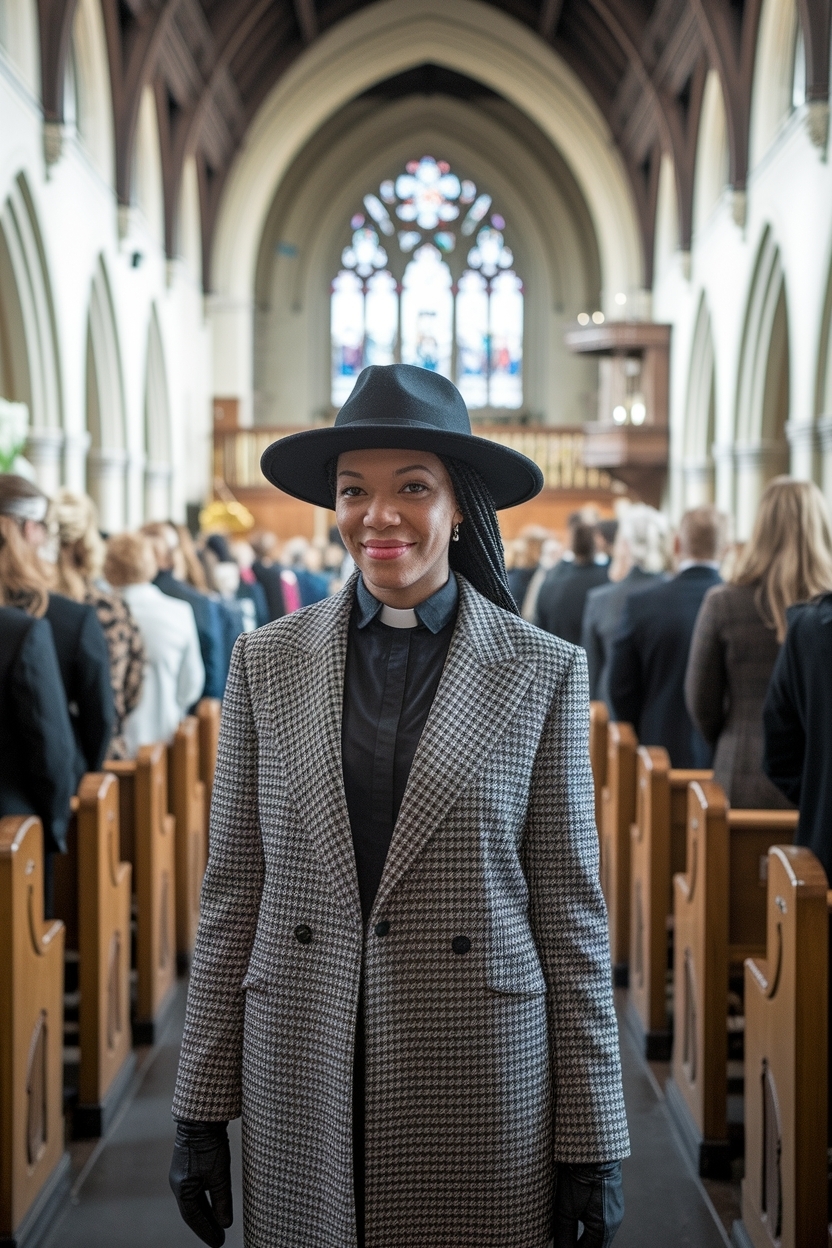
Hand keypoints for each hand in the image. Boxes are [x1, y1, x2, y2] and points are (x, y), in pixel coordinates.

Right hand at [169, 1119, 232, 1246]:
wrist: (201, 1119)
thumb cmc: (209, 1146)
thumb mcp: (219, 1176)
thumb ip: (222, 1201)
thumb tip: (225, 1224)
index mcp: (182, 1189)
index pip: (193, 1218)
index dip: (206, 1231)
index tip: (218, 1243)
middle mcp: (178, 1184)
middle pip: (192, 1211)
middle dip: (206, 1226)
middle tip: (218, 1239)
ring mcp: (182, 1175)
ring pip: (194, 1201)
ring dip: (205, 1213)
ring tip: (217, 1226)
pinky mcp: (187, 1166)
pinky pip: (195, 1190)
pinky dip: (204, 1200)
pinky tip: (213, 1204)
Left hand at [552, 1160, 623, 1246]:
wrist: (591, 1147)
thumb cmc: (578, 1176)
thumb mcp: (566, 1209)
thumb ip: (565, 1235)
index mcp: (605, 1228)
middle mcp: (613, 1221)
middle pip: (595, 1245)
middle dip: (579, 1246)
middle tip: (563, 1243)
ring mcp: (613, 1208)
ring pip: (597, 1234)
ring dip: (583, 1239)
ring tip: (567, 1237)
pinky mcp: (609, 1198)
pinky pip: (599, 1220)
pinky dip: (587, 1226)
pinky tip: (575, 1222)